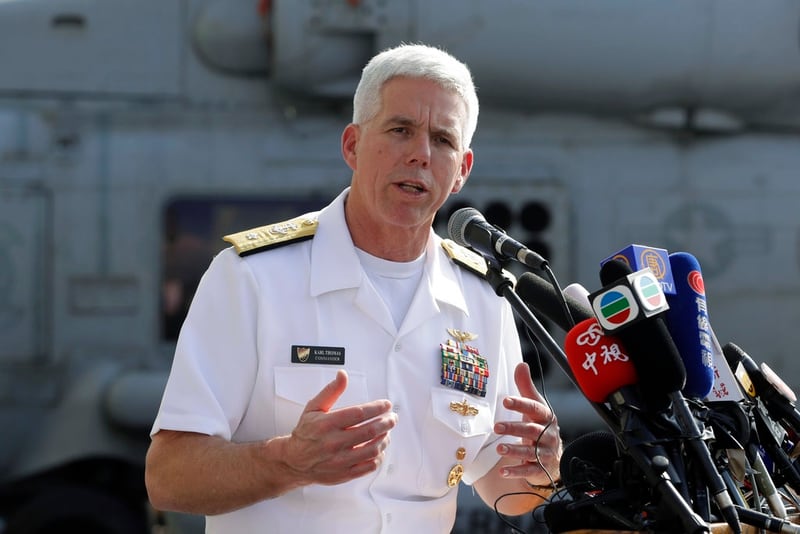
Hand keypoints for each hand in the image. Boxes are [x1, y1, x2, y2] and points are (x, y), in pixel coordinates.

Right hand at [282, 370, 397, 485]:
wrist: (294, 461)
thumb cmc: (306, 433)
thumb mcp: (314, 408)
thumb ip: (331, 391)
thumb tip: (343, 375)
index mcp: (327, 424)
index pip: (359, 413)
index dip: (377, 408)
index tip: (386, 405)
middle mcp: (333, 442)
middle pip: (369, 431)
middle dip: (386, 422)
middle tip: (392, 418)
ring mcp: (339, 460)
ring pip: (372, 449)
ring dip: (384, 439)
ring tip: (387, 432)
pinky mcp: (344, 474)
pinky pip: (368, 467)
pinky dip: (378, 457)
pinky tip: (378, 449)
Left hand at [493, 362, 561, 485]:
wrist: (554, 456)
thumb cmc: (539, 425)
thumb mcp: (535, 406)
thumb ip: (526, 387)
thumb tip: (521, 364)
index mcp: (545, 417)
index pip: (534, 408)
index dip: (521, 404)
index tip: (505, 400)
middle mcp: (548, 435)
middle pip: (532, 431)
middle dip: (514, 428)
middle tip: (496, 427)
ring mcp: (546, 453)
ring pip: (531, 452)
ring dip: (515, 450)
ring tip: (499, 448)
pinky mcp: (542, 469)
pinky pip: (530, 471)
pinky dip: (516, 471)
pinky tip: (503, 471)